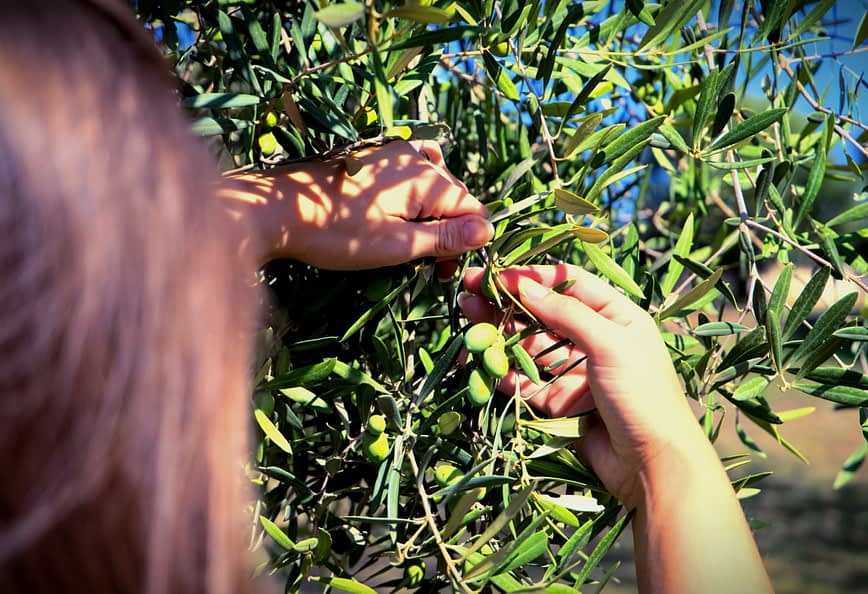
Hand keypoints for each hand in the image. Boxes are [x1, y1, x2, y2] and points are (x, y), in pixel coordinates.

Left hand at [220, 140, 492, 269]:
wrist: (277, 209)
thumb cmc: (336, 233)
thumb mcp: (397, 245)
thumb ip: (445, 237)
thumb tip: (488, 232)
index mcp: (427, 178)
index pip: (473, 210)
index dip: (466, 245)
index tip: (442, 273)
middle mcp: (415, 157)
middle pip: (454, 198)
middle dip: (448, 234)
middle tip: (426, 269)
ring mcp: (392, 154)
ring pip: (432, 188)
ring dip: (430, 218)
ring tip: (410, 245)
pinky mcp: (372, 158)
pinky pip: (409, 176)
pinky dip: (412, 199)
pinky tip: (399, 214)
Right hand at [464, 264, 773, 593]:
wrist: (654, 466)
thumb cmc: (644, 395)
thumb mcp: (610, 343)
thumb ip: (566, 313)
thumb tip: (524, 286)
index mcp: (615, 316)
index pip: (567, 284)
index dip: (531, 277)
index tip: (494, 275)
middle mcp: (593, 340)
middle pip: (542, 314)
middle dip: (506, 304)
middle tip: (467, 294)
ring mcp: (576, 373)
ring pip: (529, 348)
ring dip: (500, 336)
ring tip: (469, 325)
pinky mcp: (561, 405)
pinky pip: (527, 384)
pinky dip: (504, 374)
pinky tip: (482, 364)